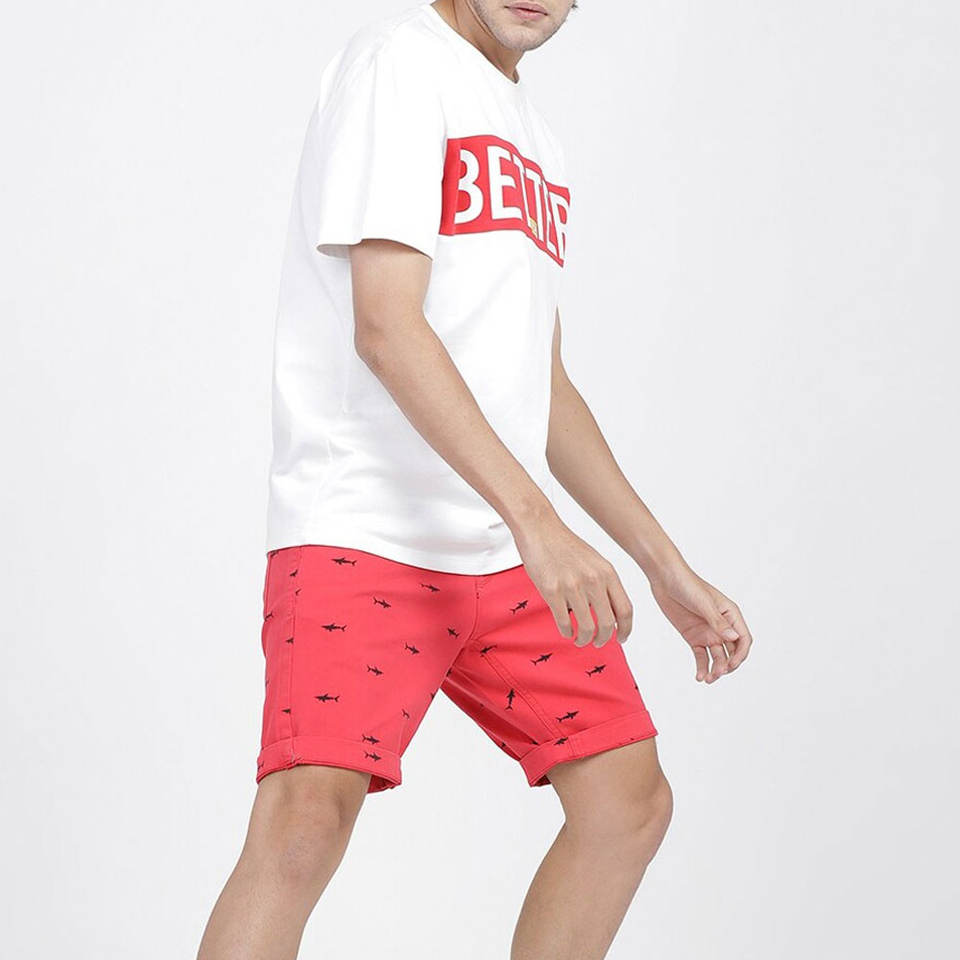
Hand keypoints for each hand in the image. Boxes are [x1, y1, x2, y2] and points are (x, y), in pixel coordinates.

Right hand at [513, 512, 632, 647]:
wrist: (540, 529)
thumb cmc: (565, 545)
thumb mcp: (594, 561)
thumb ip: (604, 583)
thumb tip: (610, 612)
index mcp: (608, 573)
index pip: (625, 609)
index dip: (626, 629)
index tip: (621, 638)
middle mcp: (593, 580)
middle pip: (607, 623)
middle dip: (603, 639)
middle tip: (597, 642)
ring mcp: (573, 586)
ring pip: (586, 628)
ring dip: (584, 639)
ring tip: (580, 639)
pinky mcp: (552, 591)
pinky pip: (564, 623)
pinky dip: (567, 632)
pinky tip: (566, 631)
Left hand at [647, 562, 753, 681]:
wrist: (664, 578)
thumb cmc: (687, 584)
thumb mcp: (703, 603)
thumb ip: (717, 622)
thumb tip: (733, 637)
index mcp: (730, 615)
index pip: (743, 639)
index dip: (740, 655)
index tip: (731, 665)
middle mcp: (722, 626)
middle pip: (732, 652)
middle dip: (728, 665)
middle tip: (718, 674)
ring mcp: (708, 632)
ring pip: (717, 657)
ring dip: (716, 669)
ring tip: (708, 679)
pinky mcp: (693, 637)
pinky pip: (701, 655)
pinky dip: (702, 667)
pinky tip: (699, 676)